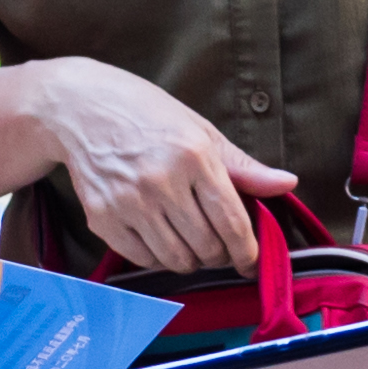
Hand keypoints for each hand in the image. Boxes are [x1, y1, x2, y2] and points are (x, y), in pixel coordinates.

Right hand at [29, 56, 288, 279]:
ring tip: (190, 243)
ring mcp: (128, 202)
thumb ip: (243, 165)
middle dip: (220, 256)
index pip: (232, 222)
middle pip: (207, 247)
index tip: (251, 261)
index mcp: (194, 156)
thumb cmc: (147, 115)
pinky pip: (143, 259)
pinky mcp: (102, 218)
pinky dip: (158, 258)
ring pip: (176, 259)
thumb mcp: (200, 131)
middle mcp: (161, 181)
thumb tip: (287, 184)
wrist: (80, 107)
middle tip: (219, 249)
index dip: (247, 251)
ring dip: (190, 260)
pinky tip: (159, 237)